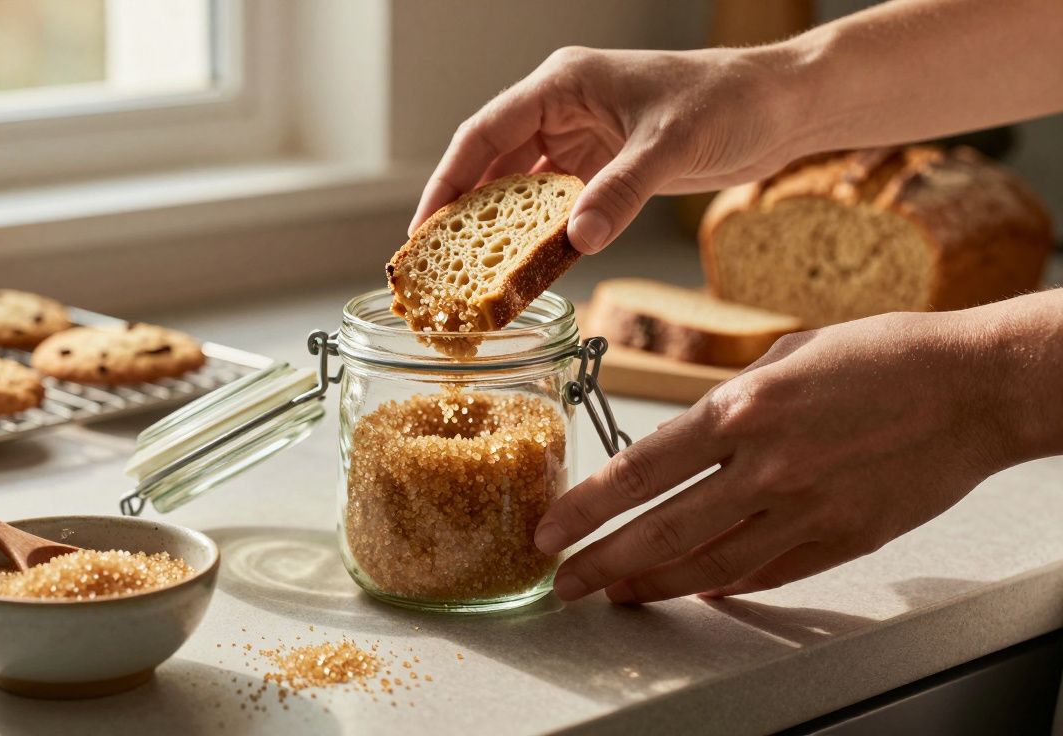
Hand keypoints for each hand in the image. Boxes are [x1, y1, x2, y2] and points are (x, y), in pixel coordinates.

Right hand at [409, 45, 806, 253]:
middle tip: (437, 264)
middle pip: (492, 164)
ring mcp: (583, 140)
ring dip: (500, 228)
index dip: (447, 182)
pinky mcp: (605, 167)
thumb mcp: (672, 145)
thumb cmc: (731, 101)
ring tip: (472, 273)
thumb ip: (622, 191)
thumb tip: (577, 240)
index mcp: (563, 84)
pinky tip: (528, 266)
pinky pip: (558, 205)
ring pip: (522, 188)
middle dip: (464, 213)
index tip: (424, 229)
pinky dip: (542, 235)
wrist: (784, 108)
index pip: (484, 133)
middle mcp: (563, 109)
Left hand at [535, 310, 1021, 602]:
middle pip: (662, 531)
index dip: (586, 509)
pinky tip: (698, 589)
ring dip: (654, 585)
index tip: (550, 530)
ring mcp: (805, 510)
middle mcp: (765, 466)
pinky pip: (769, 573)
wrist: (974, 386)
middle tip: (564, 583)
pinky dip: (726, 584)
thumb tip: (691, 438)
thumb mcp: (786, 355)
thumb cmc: (882, 355)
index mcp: (741, 410)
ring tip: (617, 594)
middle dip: (602, 564)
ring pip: (710, 566)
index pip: (638, 472)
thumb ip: (730, 403)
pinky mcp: (843, 538)